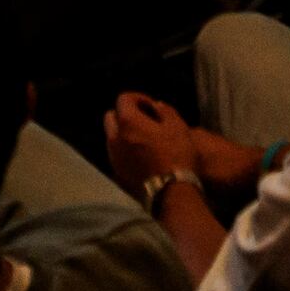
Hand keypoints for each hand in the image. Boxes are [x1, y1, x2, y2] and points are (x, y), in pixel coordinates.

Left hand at [105, 93, 233, 204]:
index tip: (151, 106)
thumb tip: (156, 106)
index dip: (138, 98)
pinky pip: (116, 154)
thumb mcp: (178, 128)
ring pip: (111, 137)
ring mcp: (113, 157)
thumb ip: (165, 111)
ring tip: (142, 139)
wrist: (170, 192)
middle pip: (111, 117)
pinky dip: (124, 150)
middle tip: (143, 120)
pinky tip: (140, 156)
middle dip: (124, 114)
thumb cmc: (176, 155)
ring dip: (123, 133)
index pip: (123, 99)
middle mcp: (115, 138)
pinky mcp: (116, 173)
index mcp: (128, 122)